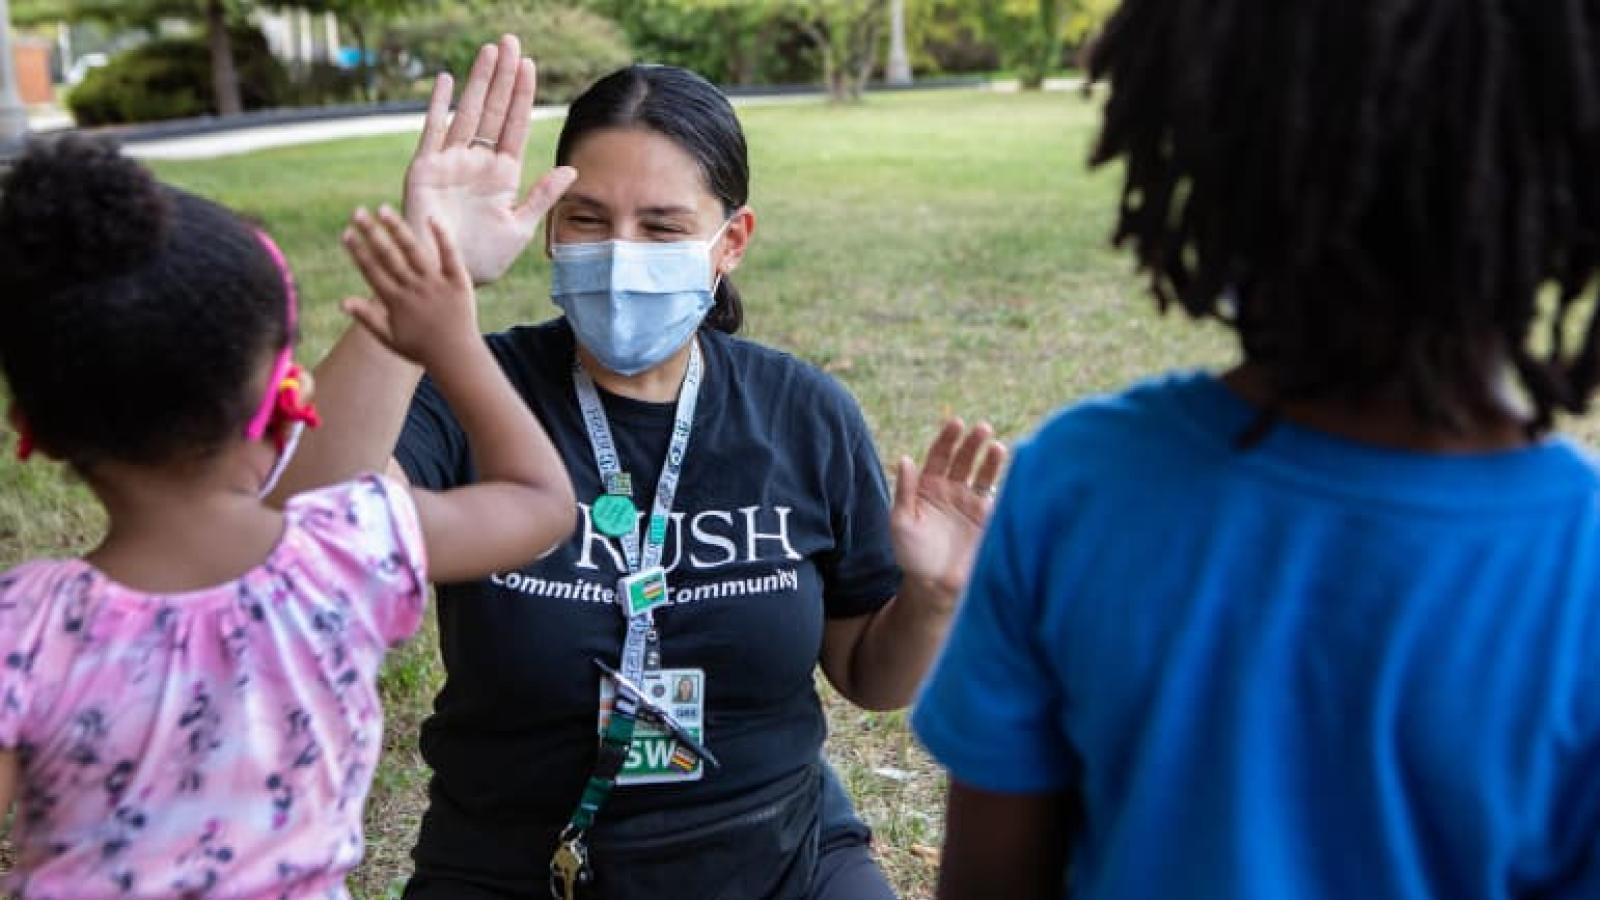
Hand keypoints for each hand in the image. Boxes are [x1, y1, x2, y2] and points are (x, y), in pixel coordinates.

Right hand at [341, 205, 476, 368]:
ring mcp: (435, 283)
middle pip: (388, 255)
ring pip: (413, 250)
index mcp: (395, 301)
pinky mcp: (458, 281)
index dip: (357, 251)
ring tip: (382, 209)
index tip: (346, 232)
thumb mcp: (390, 339)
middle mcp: (413, 289)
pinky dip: (441, 236)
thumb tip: (341, 302)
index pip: (371, 270)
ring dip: (396, 228)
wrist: (456, 357)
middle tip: (358, 211)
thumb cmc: (421, 349)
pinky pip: (449, 255)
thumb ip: (367, 318)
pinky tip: (431, 218)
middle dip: (370, 232)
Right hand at [404, 35, 577, 284]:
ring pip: (467, 113)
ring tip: (490, 51)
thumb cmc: (483, 260)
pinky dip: (438, 107)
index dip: (522, 95)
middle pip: (492, 110)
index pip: (514, 125)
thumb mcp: (521, 227)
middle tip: (511, 41)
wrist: (448, 279)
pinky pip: (432, 133)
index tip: (530, 65)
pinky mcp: (425, 171)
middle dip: (502, 77)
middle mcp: (476, 163)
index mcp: (501, 175)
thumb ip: (542, 196)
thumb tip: (571, 169)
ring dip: (478, 82)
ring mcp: (450, 164)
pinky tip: (446, 81)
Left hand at [890, 419, 1008, 609]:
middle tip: (982, 428)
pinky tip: (1011, 470)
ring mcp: (971, 502)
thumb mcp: (901, 523)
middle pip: (963, 459)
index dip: (948, 438)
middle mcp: (951, 490)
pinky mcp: (988, 518)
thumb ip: (904, 491)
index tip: (957, 424)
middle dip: (972, 443)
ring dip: (990, 458)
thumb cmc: (913, 556)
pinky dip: (1005, 481)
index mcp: (927, 487)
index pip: (939, 455)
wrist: (936, 587)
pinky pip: (998, 494)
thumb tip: (905, 459)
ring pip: (983, 473)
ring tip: (996, 446)